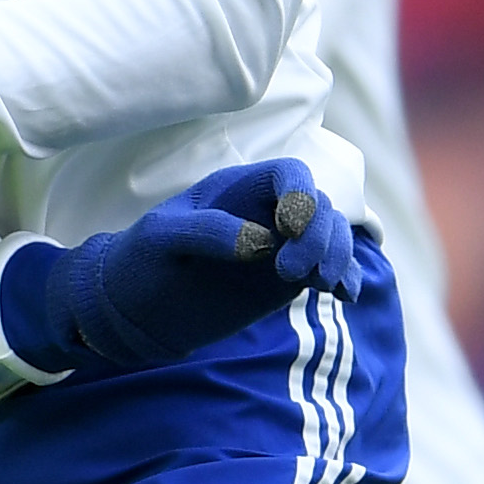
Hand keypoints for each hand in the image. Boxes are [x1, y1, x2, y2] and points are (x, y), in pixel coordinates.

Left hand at [0, 162, 346, 375]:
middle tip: (292, 275)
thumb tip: (258, 241)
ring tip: (321, 286)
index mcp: (240, 189)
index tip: (288, 229)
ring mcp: (282, 247)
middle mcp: (268, 212)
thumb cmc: (142, 260)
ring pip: (333, 237)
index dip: (301, 196)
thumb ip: (205, 231)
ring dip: (338, 257)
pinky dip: (346, 279)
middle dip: (320, 236)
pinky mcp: (287, 281)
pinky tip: (346, 295)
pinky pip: (331, 272)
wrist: (137, 309)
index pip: (290, 174)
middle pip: (321, 207)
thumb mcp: (161, 237)